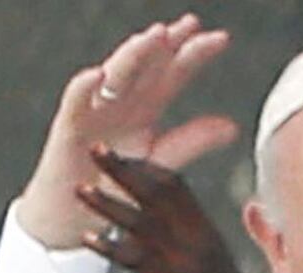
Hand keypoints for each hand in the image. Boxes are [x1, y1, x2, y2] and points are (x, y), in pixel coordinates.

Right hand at [16, 16, 238, 250]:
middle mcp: (122, 99)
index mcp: (147, 105)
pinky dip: (85, 87)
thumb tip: (232, 127)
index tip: (221, 39)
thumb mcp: (159, 164)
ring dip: (135, 54)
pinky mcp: (69, 125)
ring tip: (155, 37)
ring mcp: (95, 108)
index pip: (174, 72)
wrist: (77, 217)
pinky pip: (76, 100)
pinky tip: (98, 76)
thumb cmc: (116, 187)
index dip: (195, 53)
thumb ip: (190, 142)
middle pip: (147, 62)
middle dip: (166, 42)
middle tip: (189, 25)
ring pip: (116, 72)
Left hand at [83, 149, 285, 272]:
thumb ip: (194, 253)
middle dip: (124, 168)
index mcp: (207, 232)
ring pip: (141, 220)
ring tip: (79, 188)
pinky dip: (109, 247)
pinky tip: (87, 239)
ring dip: (106, 202)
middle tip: (95, 149)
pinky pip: (136, 259)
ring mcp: (186, 261)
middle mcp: (197, 238)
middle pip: (157, 190)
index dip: (146, 167)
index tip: (122, 155)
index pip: (176, 186)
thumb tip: (177, 245)